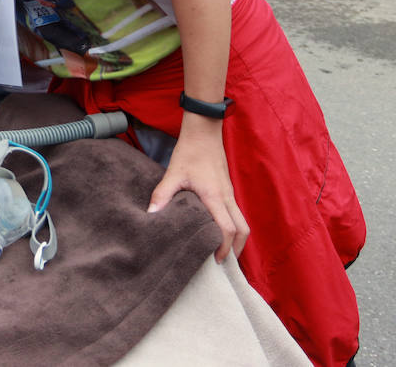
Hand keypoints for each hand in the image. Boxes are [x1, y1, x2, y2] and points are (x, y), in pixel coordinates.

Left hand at [147, 117, 248, 261]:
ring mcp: (230, 194)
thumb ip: (162, 195)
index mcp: (215, 196)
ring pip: (243, 222)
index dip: (225, 247)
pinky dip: (234, 227)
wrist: (204, 133)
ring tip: (224, 251)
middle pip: (243, 230)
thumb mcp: (173, 174)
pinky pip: (237, 214)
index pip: (228, 229)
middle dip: (238, 248)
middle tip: (224, 262)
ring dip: (238, 239)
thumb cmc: (189, 152)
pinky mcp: (228, 190)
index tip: (216, 259)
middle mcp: (227, 197)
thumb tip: (152, 215)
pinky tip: (220, 231)